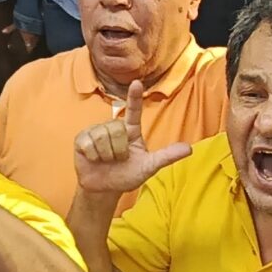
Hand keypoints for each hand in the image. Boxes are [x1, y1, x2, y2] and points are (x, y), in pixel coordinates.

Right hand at [74, 80, 195, 198]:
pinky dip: (94, 156)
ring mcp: (96, 131)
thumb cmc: (127, 175)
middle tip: (117, 159)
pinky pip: (89, 143)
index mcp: (131, 130)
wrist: (105, 188)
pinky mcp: (82, 139)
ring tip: (106, 159)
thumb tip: (189, 149)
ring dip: (106, 154)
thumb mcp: (148, 167)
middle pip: (116, 129)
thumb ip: (167, 157)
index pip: (134, 111)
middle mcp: (114, 127)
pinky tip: (94, 159)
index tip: (136, 83)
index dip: (134, 97)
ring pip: (102, 136)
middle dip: (118, 150)